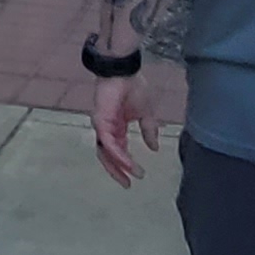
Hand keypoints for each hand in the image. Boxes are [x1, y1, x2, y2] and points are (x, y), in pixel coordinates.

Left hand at [92, 71, 162, 186]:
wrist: (124, 70)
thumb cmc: (133, 87)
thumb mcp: (146, 114)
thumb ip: (149, 131)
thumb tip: (154, 148)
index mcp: (116, 128)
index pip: (117, 151)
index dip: (125, 165)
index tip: (137, 176)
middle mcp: (107, 129)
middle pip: (107, 156)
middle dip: (117, 172)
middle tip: (127, 185)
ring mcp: (102, 126)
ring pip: (106, 152)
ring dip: (118, 166)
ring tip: (131, 175)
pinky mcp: (100, 121)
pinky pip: (108, 143)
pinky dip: (118, 154)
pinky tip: (128, 163)